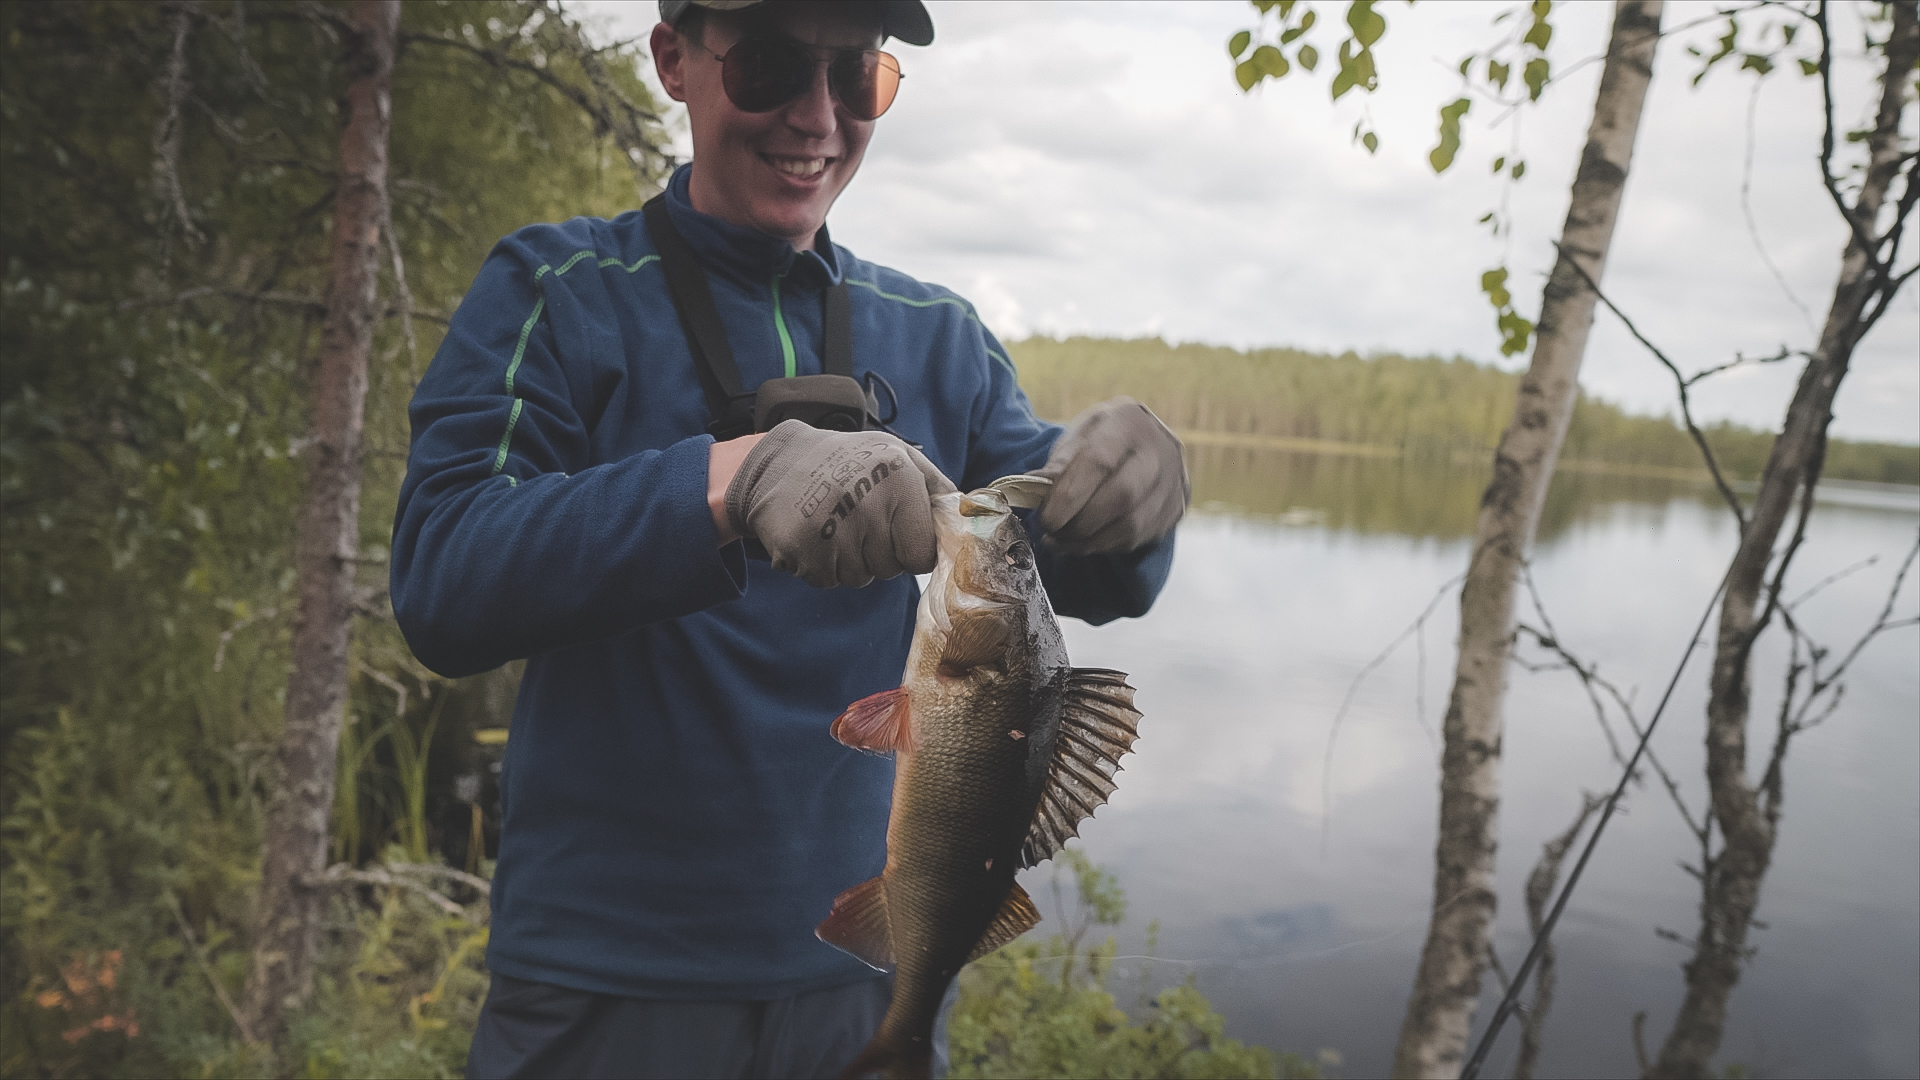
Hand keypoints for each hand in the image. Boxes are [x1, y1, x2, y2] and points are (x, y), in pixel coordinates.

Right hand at [724, 420, 956, 587]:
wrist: (777, 463)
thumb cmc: (848, 462)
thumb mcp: (897, 455)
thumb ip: (937, 488)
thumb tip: (971, 520)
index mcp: (898, 477)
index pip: (923, 554)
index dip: (911, 547)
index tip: (896, 529)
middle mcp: (867, 502)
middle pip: (891, 569)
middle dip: (879, 553)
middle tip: (858, 521)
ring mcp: (832, 527)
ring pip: (860, 578)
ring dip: (850, 560)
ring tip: (834, 524)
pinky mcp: (801, 548)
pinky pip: (828, 581)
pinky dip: (822, 565)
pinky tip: (814, 535)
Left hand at [1035, 398, 1187, 554]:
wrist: (1144, 446)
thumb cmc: (1103, 440)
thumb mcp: (1078, 438)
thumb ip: (1059, 464)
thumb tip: (1034, 489)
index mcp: (1129, 421)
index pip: (1100, 462)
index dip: (1070, 495)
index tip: (1045, 516)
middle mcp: (1161, 450)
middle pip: (1122, 496)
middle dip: (1079, 522)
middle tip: (1051, 531)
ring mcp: (1173, 482)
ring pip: (1131, 525)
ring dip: (1089, 540)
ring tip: (1061, 540)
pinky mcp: (1175, 510)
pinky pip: (1137, 538)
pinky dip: (1103, 545)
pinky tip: (1083, 542)